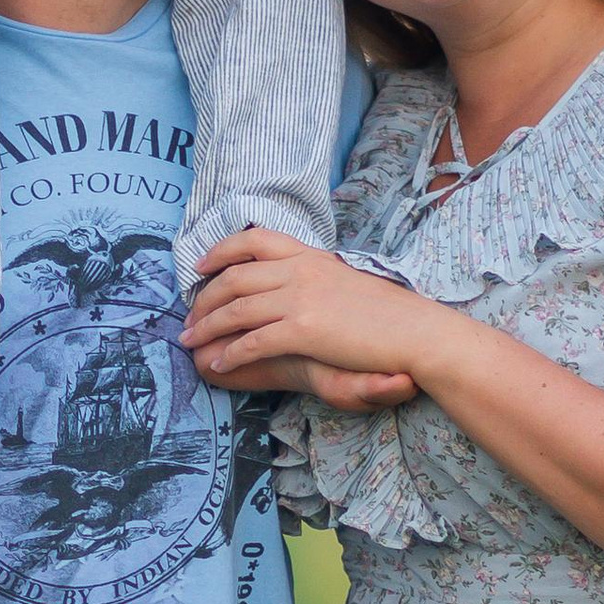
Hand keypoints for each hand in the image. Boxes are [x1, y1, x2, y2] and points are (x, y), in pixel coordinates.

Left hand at [182, 231, 430, 392]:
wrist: (415, 331)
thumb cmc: (388, 313)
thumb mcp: (346, 279)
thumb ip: (316, 277)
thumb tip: (296, 281)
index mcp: (310, 256)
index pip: (254, 239)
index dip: (220, 251)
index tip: (200, 266)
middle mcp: (300, 270)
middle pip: (235, 277)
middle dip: (204, 299)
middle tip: (188, 317)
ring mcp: (300, 298)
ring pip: (236, 310)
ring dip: (207, 327)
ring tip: (190, 342)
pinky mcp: (303, 329)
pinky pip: (254, 341)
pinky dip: (232, 353)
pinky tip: (219, 364)